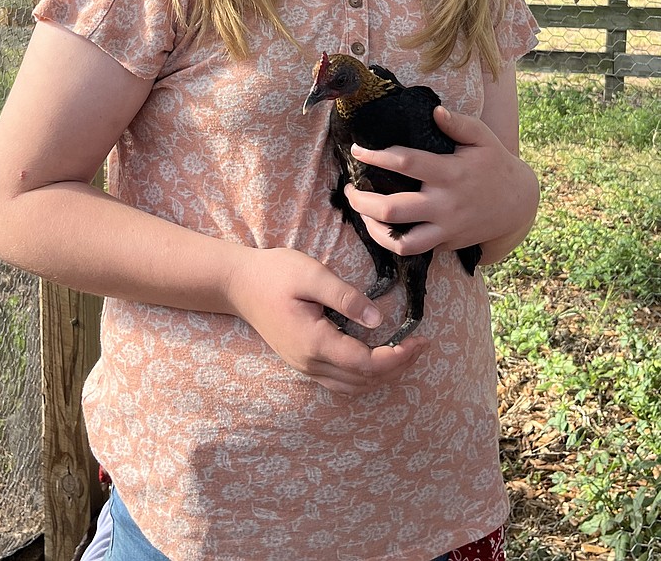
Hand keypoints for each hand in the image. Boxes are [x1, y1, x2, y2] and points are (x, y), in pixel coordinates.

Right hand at [225, 246, 428, 394]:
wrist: (238, 284)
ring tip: (406, 354)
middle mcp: (310, 363)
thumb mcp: (312, 275)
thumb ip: (346, 297)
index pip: (365, 363)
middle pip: (363, 380)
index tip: (419, 341)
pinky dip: (365, 376)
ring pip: (352, 386)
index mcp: (314, 342)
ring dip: (383, 375)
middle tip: (422, 346)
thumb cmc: (274, 273)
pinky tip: (377, 358)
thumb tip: (378, 320)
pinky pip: (340, 381)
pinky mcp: (302, 361)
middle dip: (397, 367)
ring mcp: (304, 365)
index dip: (397, 357)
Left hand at [345, 105, 538, 264]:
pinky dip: (392, 241)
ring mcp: (445, 228)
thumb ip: (458, 124)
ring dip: (372, 230)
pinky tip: (381, 227)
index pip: (405, 162)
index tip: (357, 150)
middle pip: (393, 209)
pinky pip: (414, 250)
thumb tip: (435, 111)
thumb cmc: (496, 165)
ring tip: (361, 214)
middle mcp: (444, 204)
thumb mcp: (483, 138)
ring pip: (400, 241)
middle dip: (361, 200)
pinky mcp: (446, 244)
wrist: (518, 205)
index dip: (376, 156)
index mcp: (449, 173)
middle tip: (348, 189)